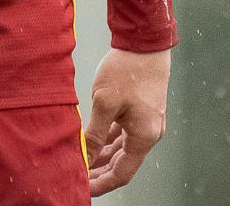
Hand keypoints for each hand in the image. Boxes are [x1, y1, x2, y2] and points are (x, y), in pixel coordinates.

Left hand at [83, 47, 170, 196]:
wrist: (144, 40)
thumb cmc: (128, 69)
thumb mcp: (105, 103)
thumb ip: (94, 134)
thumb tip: (84, 158)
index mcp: (144, 136)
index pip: (122, 173)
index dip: (102, 183)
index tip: (84, 189)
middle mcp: (149, 132)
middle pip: (123, 162)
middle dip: (100, 171)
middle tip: (79, 176)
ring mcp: (147, 121)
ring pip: (123, 147)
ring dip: (103, 155)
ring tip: (82, 159)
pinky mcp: (143, 109)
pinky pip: (124, 132)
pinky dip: (109, 138)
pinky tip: (92, 139)